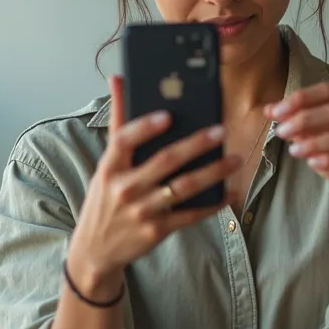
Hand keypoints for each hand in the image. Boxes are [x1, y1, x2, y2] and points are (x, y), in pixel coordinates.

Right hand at [67, 76, 240, 300]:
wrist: (94, 250)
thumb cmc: (105, 199)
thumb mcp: (105, 165)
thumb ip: (118, 122)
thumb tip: (118, 78)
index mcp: (110, 166)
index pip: (124, 140)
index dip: (145, 126)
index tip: (168, 114)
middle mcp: (125, 188)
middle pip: (165, 161)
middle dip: (196, 145)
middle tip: (221, 130)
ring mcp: (142, 211)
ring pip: (184, 188)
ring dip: (213, 172)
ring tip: (235, 159)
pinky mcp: (157, 230)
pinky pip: (190, 215)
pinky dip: (213, 204)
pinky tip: (230, 192)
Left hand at [265, 82, 328, 208]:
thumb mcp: (312, 140)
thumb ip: (295, 124)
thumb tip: (269, 110)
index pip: (327, 92)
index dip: (301, 98)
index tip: (275, 112)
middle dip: (303, 119)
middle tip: (280, 132)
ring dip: (314, 142)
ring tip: (293, 151)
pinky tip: (312, 163)